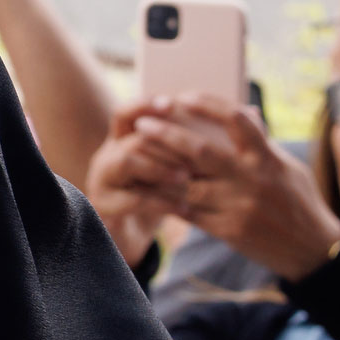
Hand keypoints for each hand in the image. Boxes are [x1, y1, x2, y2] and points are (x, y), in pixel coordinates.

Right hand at [81, 115, 182, 267]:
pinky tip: (184, 207)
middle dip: (165, 144)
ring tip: (186, 179)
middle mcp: (107, 156)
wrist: (127, 235)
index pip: (125, 114)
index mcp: (121, 142)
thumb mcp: (166, 169)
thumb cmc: (154, 195)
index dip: (144, 106)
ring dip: (159, 168)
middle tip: (195, 157)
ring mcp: (101, 181)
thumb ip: (186, 148)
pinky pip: (131, 199)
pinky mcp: (103, 207)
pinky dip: (160, 202)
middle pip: (132, 137)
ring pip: (125, 161)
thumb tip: (237, 118)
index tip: (170, 104)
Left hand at [96, 100, 339, 283]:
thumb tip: (246, 112)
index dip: (208, 105)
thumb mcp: (288, 167)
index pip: (236, 121)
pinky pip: (188, 212)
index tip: (184, 97)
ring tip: (134, 156)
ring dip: (157, 170)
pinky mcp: (227, 231)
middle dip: (167, 135)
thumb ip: (262, 143)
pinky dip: (165, 199)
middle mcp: (251, 180)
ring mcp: (238, 207)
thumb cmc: (300, 202)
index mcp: (266, 158)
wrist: (313, 251)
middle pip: (200, 151)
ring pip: (186, 184)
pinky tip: (146, 188)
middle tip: (142, 123)